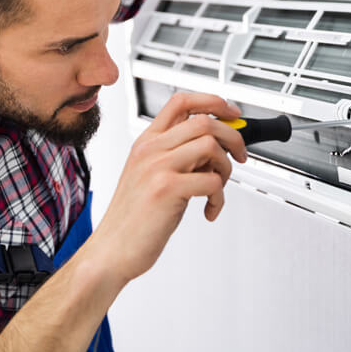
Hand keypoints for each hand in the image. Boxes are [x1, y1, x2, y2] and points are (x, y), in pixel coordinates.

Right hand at [89, 93, 245, 284]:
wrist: (111, 250)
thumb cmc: (133, 218)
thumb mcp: (149, 175)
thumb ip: (177, 156)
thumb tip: (215, 146)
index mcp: (146, 142)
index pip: (182, 101)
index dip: (213, 102)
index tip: (232, 114)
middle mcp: (150, 149)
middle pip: (204, 121)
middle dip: (233, 137)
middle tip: (239, 156)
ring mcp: (157, 167)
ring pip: (211, 146)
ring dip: (226, 168)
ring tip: (217, 188)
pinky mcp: (166, 189)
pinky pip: (211, 181)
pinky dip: (219, 198)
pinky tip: (208, 209)